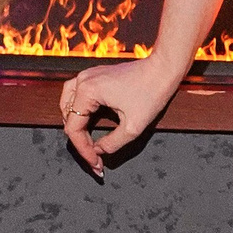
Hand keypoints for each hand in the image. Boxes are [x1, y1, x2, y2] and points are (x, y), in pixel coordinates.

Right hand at [59, 54, 180, 176]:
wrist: (164, 69)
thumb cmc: (151, 91)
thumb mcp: (133, 127)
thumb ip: (111, 143)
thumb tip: (98, 151)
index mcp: (87, 91)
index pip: (73, 128)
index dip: (83, 150)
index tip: (95, 164)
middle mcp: (83, 80)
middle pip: (68, 117)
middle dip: (81, 141)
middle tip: (94, 158)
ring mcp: (88, 75)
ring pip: (68, 105)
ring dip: (76, 125)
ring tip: (87, 142)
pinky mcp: (95, 75)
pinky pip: (78, 96)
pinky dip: (80, 112)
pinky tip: (90, 124)